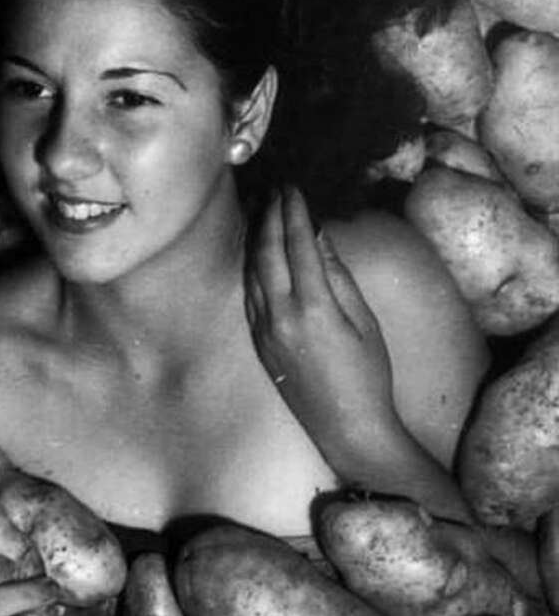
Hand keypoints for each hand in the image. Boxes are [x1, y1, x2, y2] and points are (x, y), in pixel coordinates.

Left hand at [244, 186, 397, 465]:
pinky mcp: (258, 342)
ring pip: (251, 271)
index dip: (294, 213)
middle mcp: (281, 316)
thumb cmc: (367, 374)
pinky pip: (248, 295)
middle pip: (267, 252)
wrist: (347, 427)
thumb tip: (319, 237)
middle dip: (269, 216)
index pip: (297, 246)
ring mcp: (265, 330)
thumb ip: (338, 276)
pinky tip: (255, 251)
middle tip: (274, 190)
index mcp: (313, 308)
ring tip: (260, 210)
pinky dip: (251, 266)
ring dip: (255, 237)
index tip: (293, 188)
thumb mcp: (364, 321)